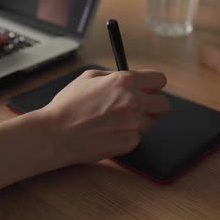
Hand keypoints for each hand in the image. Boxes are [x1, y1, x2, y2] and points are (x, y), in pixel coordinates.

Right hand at [38, 70, 168, 165]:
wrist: (56, 133)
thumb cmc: (68, 105)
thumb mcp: (88, 77)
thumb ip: (113, 76)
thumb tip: (129, 78)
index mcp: (125, 82)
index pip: (159, 80)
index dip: (152, 85)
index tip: (148, 90)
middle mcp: (133, 101)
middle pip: (163, 104)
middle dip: (152, 105)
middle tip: (136, 108)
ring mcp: (133, 124)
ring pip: (151, 123)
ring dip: (139, 122)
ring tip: (115, 122)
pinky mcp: (129, 143)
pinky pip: (137, 138)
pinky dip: (126, 137)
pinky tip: (109, 134)